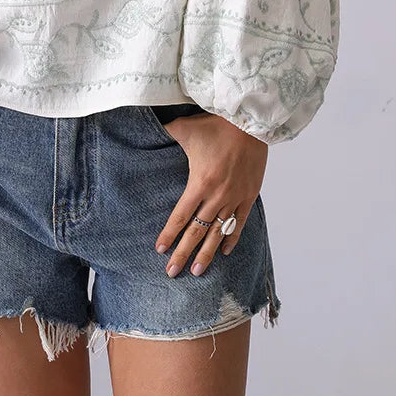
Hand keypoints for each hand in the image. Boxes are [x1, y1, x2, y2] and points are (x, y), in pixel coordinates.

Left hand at [154, 112, 267, 277]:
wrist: (250, 123)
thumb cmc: (216, 125)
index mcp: (200, 182)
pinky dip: (231, 239)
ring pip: (218, 232)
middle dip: (183, 253)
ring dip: (207, 253)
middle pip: (197, 231)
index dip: (169, 234)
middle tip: (172, 272)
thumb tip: (145, 127)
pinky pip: (239, 223)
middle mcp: (217, 196)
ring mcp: (235, 198)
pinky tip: (223, 251)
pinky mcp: (249, 195)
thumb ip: (165, 132)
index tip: (160, 249)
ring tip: (197, 271)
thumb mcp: (185, 127)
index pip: (181, 215)